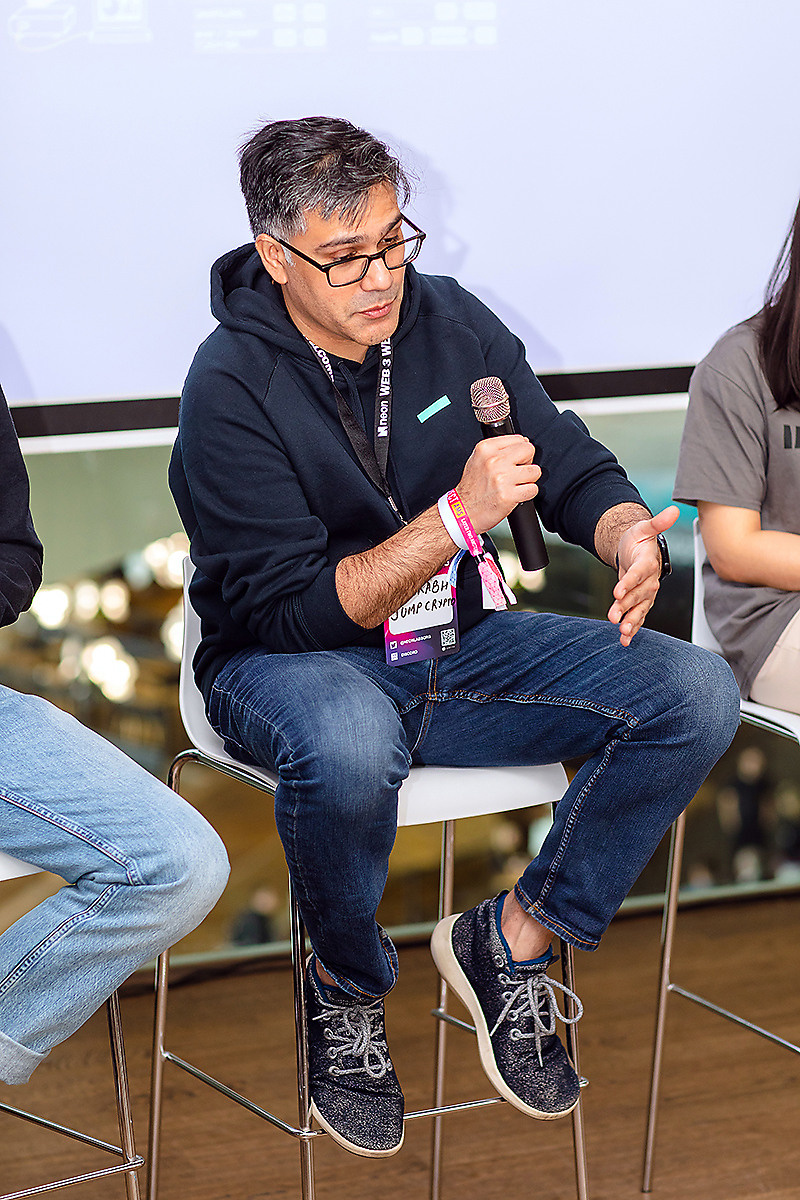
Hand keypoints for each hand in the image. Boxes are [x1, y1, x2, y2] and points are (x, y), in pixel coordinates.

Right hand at [456, 436, 540, 533]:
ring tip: (515, 485)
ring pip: (535, 471)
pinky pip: (533, 489)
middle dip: (527, 462)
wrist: (463, 511)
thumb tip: (523, 442)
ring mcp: (502, 478)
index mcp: (486, 448)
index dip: (520, 451)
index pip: (519, 439)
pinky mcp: (508, 495)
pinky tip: (515, 495)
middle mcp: (493, 461)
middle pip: (529, 451)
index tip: (513, 461)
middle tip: (516, 473)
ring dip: (529, 479)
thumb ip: (498, 449)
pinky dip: (527, 494)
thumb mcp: (478, 459)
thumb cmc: (472, 488)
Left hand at [608, 505, 678, 645]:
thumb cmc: (639, 540)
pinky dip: (632, 629)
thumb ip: (657, 522)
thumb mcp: (644, 528)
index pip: (639, 573)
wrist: (640, 552)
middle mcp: (650, 581)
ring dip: (631, 621)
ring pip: (640, 609)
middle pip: (638, 595)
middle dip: (626, 606)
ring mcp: (646, 593)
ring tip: (622, 631)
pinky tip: (625, 640)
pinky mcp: (641, 602)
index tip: (617, 590)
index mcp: (648, 563)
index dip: (629, 582)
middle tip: (614, 616)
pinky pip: (638, 617)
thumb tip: (674, 510)